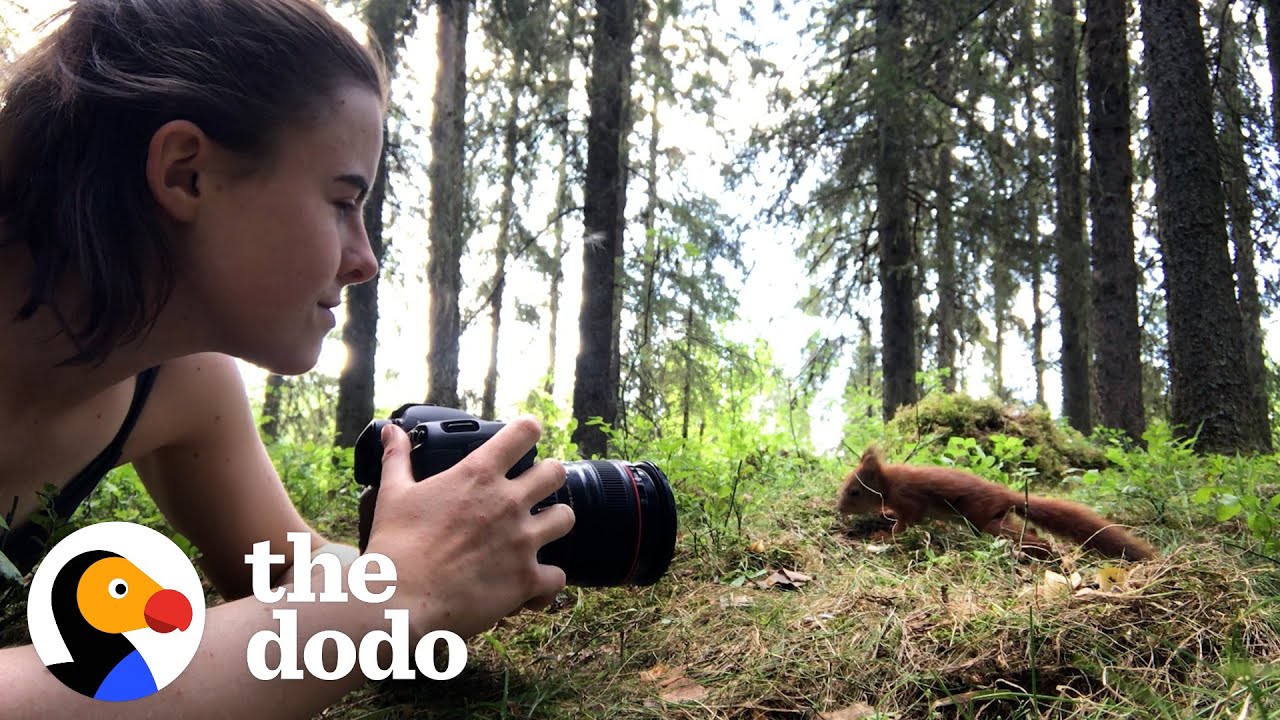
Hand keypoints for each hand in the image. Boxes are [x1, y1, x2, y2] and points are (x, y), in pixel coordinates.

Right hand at [362, 416, 574, 638]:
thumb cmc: (395, 546)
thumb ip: (398, 458)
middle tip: (534, 489)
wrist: (400, 602)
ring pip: (565, 518)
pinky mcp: (527, 579)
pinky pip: (558, 577)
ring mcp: (522, 540)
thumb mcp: (393, 494)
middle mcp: (508, 503)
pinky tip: (532, 587)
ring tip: (538, 533)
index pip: (523, 433)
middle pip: (555, 473)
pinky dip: (547, 582)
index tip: (524, 437)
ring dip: (554, 524)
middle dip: (548, 478)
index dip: (528, 431)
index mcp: (479, 475)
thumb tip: (390, 430)